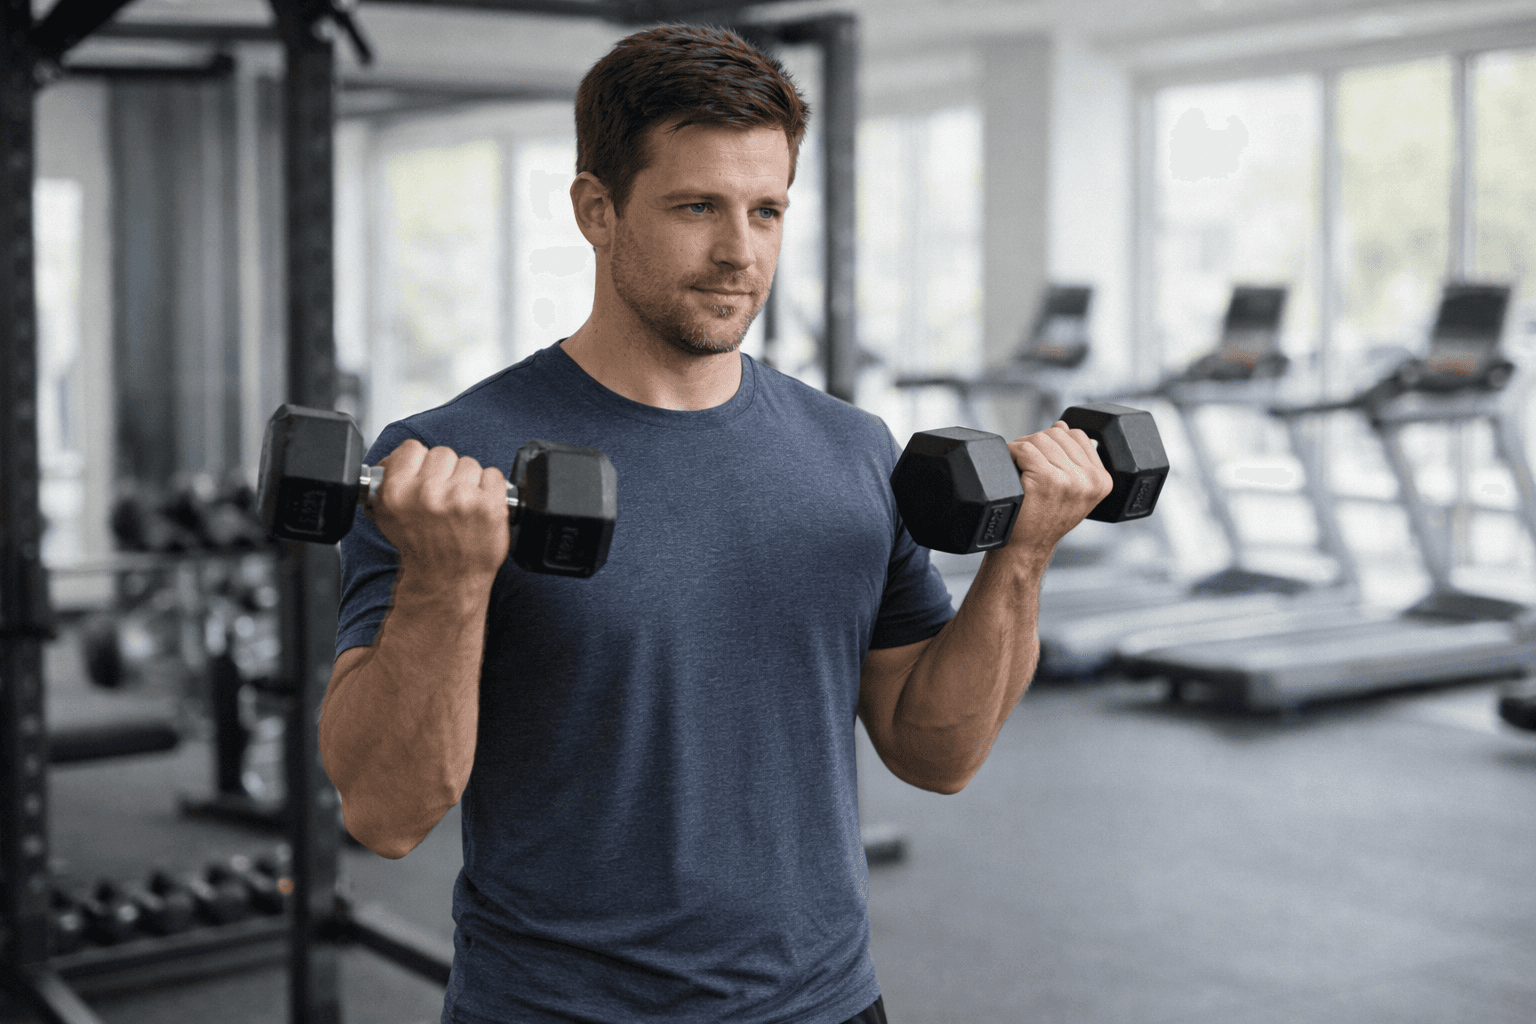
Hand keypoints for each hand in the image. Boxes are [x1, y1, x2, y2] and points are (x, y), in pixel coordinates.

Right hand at [364, 439, 510, 581]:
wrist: (446, 579)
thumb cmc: (421, 548)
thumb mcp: (388, 516)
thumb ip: (389, 481)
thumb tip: (395, 458)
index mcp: (398, 491)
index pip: (411, 448)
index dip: (420, 462)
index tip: (425, 477)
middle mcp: (428, 493)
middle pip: (443, 454)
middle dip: (445, 473)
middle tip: (445, 498)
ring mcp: (461, 498)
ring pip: (469, 463)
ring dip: (468, 482)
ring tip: (461, 507)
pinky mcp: (490, 506)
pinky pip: (493, 475)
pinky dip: (490, 489)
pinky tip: (478, 508)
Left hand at [1003, 421, 1113, 555]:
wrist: (1026, 548)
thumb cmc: (1044, 518)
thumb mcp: (1071, 490)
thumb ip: (1072, 459)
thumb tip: (1061, 425)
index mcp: (1102, 480)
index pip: (1078, 436)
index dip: (1054, 441)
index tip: (1043, 459)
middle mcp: (1090, 480)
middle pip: (1057, 434)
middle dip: (1036, 443)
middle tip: (1025, 464)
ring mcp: (1069, 480)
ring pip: (1039, 439)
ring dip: (1022, 448)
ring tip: (1019, 467)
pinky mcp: (1046, 480)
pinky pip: (1024, 449)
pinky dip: (1011, 453)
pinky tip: (1010, 466)